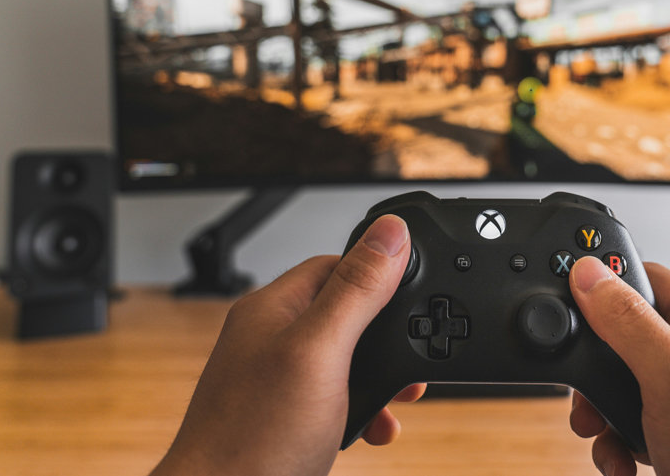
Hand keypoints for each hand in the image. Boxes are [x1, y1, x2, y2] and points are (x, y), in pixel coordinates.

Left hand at [151, 215, 425, 475]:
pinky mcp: (289, 417)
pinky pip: (339, 399)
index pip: (336, 263)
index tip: (416, 288)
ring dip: (380, 379)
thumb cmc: (253, 437)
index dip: (380, 272)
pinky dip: (365, 411)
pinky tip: (372, 428)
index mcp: (273, 308)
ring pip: (348, 359)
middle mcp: (273, 339)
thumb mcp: (320, 351)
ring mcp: (279, 380)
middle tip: (413, 358)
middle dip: (388, 335)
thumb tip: (390, 232)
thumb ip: (357, 291)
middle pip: (348, 312)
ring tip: (398, 399)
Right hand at [567, 257, 669, 475]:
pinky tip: (621, 460)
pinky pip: (629, 423)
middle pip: (622, 335)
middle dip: (595, 370)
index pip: (645, 278)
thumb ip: (629, 322)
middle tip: (586, 396)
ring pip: (620, 384)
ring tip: (602, 435)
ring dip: (601, 414)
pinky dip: (615, 444)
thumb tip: (589, 273)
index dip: (603, 289)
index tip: (570, 308)